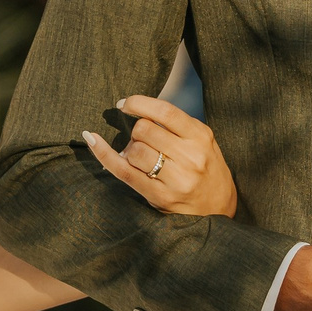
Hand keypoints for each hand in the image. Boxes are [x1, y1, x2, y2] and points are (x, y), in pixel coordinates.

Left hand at [81, 95, 235, 216]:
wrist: (219, 207)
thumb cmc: (205, 169)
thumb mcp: (200, 140)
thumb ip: (174, 126)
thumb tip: (133, 109)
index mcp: (200, 136)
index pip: (164, 112)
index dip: (139, 103)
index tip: (125, 104)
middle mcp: (191, 156)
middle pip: (145, 130)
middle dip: (137, 132)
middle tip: (143, 142)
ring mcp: (176, 179)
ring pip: (135, 151)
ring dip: (130, 150)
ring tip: (140, 158)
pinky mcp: (160, 197)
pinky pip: (124, 171)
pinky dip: (103, 154)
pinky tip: (92, 139)